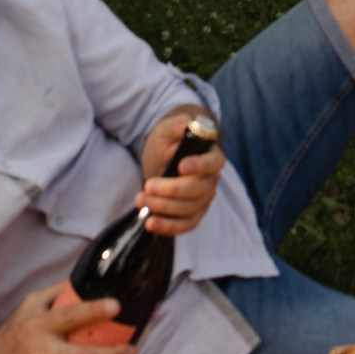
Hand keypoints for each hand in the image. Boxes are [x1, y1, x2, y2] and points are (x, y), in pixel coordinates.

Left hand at [137, 111, 224, 236]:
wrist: (163, 156)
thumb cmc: (169, 141)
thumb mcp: (168, 129)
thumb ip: (177, 126)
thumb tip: (185, 126)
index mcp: (210, 156)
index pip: (213, 163)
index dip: (200, 166)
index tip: (181, 166)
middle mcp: (211, 180)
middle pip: (198, 190)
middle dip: (171, 190)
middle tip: (148, 186)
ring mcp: (203, 199)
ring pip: (189, 209)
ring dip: (164, 207)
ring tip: (141, 200)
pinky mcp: (192, 215)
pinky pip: (184, 225)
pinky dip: (168, 227)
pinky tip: (150, 223)